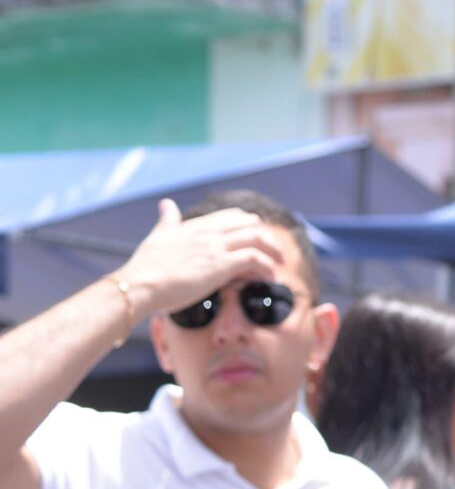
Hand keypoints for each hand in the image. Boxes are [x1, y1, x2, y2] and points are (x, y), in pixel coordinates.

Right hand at [117, 199, 286, 317]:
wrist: (140, 284)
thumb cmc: (146, 267)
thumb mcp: (157, 236)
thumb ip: (167, 220)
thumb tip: (166, 203)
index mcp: (193, 226)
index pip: (229, 216)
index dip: (247, 224)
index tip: (257, 235)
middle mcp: (207, 232)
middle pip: (248, 223)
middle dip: (265, 236)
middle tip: (275, 252)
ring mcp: (215, 247)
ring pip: (256, 237)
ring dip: (273, 250)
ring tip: (280, 263)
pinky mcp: (221, 265)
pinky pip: (255, 259)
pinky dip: (267, 266)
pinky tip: (270, 277)